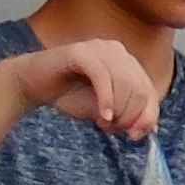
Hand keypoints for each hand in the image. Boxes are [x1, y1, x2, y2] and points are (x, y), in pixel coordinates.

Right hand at [7, 28, 167, 137]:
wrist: (33, 84)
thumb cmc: (69, 95)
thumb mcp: (105, 110)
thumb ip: (128, 116)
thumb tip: (151, 130)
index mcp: (126, 62)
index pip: (149, 91)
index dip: (148, 117)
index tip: (135, 136)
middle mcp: (116, 51)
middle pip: (140, 89)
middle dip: (130, 116)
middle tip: (112, 130)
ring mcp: (99, 48)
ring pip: (124, 84)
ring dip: (117, 111)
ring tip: (102, 123)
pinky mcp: (81, 52)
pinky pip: (103, 77)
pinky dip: (106, 100)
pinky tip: (102, 117)